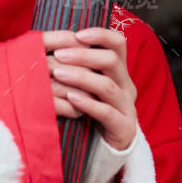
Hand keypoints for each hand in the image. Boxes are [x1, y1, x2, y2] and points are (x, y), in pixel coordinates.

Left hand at [41, 27, 136, 150]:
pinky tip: (70, 98)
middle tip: (58, 55)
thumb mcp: (86, 85)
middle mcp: (127, 86)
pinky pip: (107, 113)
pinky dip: (88, 103)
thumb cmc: (90, 111)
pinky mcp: (124, 127)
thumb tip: (54, 44)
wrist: (106, 148)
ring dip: (81, 77)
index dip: (101, 35)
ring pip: (108, 86)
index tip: (78, 34)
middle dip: (83, 55)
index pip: (118, 43)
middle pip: (112, 61)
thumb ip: (79, 66)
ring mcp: (127, 107)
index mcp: (120, 71)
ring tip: (57, 73)